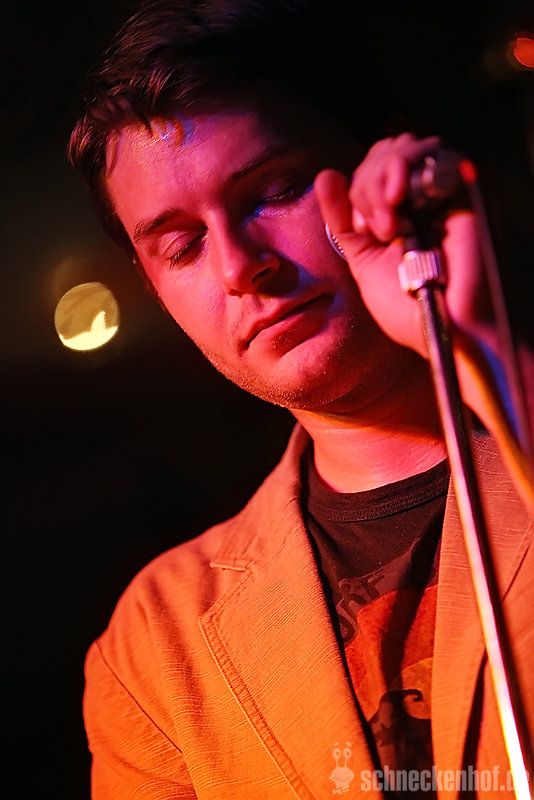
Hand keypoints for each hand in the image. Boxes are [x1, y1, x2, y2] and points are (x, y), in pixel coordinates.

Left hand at [314, 133, 488, 358]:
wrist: (441, 327)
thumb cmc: (408, 308)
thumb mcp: (363, 261)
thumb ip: (344, 222)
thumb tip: (326, 176)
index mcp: (396, 213)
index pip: (369, 171)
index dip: (357, 190)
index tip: (366, 231)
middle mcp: (418, 198)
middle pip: (383, 154)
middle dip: (366, 184)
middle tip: (379, 230)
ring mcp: (438, 192)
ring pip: (401, 149)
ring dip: (380, 180)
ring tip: (389, 224)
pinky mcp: (459, 190)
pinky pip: (429, 155)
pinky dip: (402, 168)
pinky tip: (397, 200)